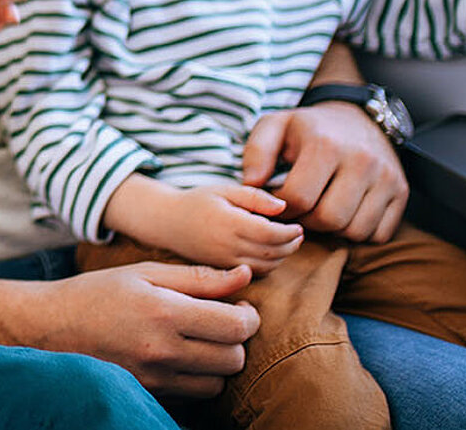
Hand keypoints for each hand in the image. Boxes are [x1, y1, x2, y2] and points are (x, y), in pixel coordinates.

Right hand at [0, 261, 259, 398]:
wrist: (49, 328)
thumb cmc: (98, 292)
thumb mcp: (145, 273)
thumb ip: (199, 277)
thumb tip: (245, 276)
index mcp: (164, 312)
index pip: (236, 326)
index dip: (247, 316)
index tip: (238, 306)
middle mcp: (161, 350)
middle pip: (233, 358)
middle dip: (235, 340)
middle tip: (219, 322)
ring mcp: (154, 378)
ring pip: (217, 383)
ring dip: (217, 363)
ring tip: (199, 342)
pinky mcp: (147, 394)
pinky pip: (192, 394)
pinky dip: (196, 378)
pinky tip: (180, 357)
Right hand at [113, 179, 302, 273]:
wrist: (167, 222)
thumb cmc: (198, 201)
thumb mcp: (224, 190)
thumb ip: (254, 197)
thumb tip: (283, 208)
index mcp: (228, 222)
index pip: (270, 233)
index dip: (289, 232)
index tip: (298, 226)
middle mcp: (226, 245)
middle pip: (271, 252)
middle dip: (291, 245)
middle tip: (298, 234)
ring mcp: (223, 262)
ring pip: (265, 267)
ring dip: (282, 257)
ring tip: (286, 242)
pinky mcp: (222, 271)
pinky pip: (254, 274)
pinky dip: (268, 265)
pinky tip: (269, 252)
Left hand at [242, 102, 406, 242]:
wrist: (356, 117)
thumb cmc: (310, 128)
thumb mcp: (276, 126)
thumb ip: (256, 153)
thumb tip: (251, 185)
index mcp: (326, 145)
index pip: (299, 199)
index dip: (282, 208)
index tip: (279, 200)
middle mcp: (362, 161)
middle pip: (329, 219)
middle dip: (308, 221)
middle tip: (301, 209)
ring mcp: (387, 178)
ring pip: (355, 231)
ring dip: (334, 229)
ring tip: (322, 208)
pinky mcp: (402, 192)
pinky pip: (378, 234)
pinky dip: (359, 231)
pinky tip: (346, 211)